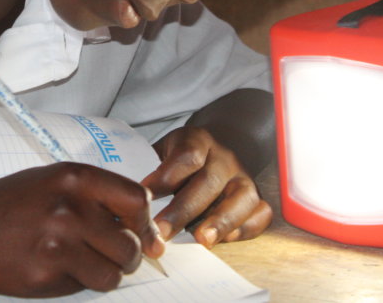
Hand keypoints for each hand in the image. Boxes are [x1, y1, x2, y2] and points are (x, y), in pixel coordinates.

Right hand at [0, 162, 163, 296]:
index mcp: (76, 178)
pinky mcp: (48, 273)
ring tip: (83, 263)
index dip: (143, 221)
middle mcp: (72, 207)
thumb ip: (95, 195)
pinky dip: (81, 283)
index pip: (137, 199)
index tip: (139, 232)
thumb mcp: (53, 180)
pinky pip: (88, 286)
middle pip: (131, 242)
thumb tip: (141, 221)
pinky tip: (59, 269)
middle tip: (108, 253)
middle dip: (126, 254)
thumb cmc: (8, 203)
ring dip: (106, 272)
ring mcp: (60, 242)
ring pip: (115, 271)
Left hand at [140, 126, 272, 247]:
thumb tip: (122, 194)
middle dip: (184, 209)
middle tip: (161, 231)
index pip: (187, 155)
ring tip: (201, 240)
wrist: (220, 148)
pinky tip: (225, 240)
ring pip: (241, 198)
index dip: (166, 176)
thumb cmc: (182, 158)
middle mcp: (225, 158)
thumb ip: (147, 167)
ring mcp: (244, 178)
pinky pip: (260, 214)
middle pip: (209, 181)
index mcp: (198, 141)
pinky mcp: (258, 198)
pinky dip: (245, 229)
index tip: (144, 195)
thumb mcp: (163, 150)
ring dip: (221, 221)